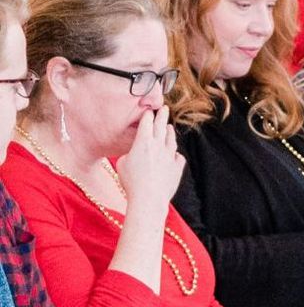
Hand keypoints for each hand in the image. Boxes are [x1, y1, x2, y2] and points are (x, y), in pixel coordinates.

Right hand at [115, 106, 182, 220]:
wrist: (148, 198)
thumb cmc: (131, 182)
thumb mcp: (121, 164)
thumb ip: (129, 154)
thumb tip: (135, 155)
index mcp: (143, 142)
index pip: (146, 123)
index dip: (147, 115)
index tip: (149, 110)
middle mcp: (159, 145)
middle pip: (161, 126)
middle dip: (162, 115)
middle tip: (164, 108)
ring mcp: (170, 156)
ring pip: (171, 140)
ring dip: (170, 132)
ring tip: (169, 127)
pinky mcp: (177, 167)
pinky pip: (178, 158)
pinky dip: (176, 155)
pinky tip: (175, 155)